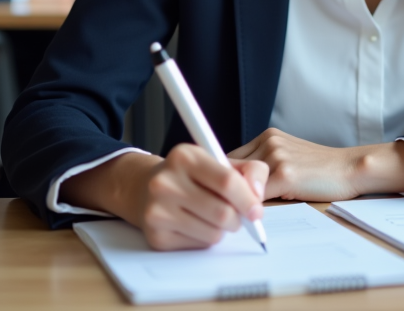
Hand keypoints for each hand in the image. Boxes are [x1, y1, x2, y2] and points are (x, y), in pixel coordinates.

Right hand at [137, 146, 268, 250]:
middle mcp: (165, 182)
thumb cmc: (193, 176)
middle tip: (236, 216)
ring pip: (213, 233)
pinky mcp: (156, 236)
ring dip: (223, 230)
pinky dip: (206, 238)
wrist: (145, 188)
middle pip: (222, 212)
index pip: (227, 181)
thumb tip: (257, 196)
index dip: (248, 199)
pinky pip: (199, 246)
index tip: (257, 211)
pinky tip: (196, 225)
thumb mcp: (220, 161)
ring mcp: (157, 210)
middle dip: (238, 219)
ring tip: (214, 217)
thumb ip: (250, 171)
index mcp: (184, 156)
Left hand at [228, 128, 403, 201]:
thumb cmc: (321, 169)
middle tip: (231, 207)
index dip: (225, 179)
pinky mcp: (285, 174)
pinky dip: (253, 209)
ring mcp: (277, 156)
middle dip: (229, 190)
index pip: (230, 158)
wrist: (350, 168)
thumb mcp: (289, 157)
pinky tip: (259, 216)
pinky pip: (256, 196)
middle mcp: (269, 142)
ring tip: (249, 212)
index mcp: (268, 136)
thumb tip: (233, 186)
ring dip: (242, 201)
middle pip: (230, 169)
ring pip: (242, 184)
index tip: (225, 194)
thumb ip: (263, 165)